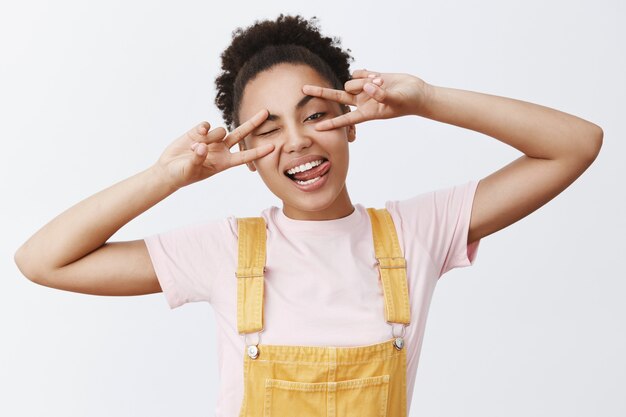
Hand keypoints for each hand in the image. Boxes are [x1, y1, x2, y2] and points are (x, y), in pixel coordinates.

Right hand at [154, 109, 273, 189]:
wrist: (168, 169)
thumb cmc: (182, 175)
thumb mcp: (190, 169)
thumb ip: (197, 157)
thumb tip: (202, 145)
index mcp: (224, 162)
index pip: (245, 156)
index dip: (258, 152)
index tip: (273, 147)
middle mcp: (221, 149)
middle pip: (241, 134)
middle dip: (253, 123)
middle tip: (266, 112)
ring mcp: (211, 140)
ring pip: (220, 130)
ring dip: (211, 137)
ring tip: (194, 149)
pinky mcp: (199, 132)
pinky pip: (207, 125)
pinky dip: (203, 128)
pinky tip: (197, 135)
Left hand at [302, 69, 431, 129]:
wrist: (416, 93)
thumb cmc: (408, 101)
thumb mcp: (396, 99)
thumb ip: (381, 94)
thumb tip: (367, 86)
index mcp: (367, 113)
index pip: (345, 119)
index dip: (331, 123)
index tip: (317, 127)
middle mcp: (362, 102)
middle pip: (337, 97)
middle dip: (320, 93)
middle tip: (303, 89)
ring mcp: (364, 90)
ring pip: (351, 82)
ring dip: (364, 80)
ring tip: (380, 83)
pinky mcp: (368, 79)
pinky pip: (358, 73)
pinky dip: (365, 73)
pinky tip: (376, 77)